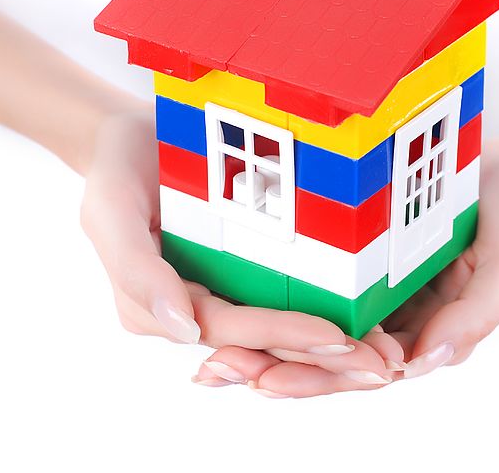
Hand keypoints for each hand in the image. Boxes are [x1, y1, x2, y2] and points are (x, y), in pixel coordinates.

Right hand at [80, 108, 393, 361]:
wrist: (132, 137)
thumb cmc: (116, 173)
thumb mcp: (111, 213)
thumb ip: (138, 271)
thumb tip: (183, 331)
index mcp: (163, 307)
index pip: (231, 328)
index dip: (283, 335)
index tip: (338, 340)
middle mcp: (197, 305)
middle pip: (264, 339)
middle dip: (323, 356)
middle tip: (382, 362)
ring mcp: (222, 285)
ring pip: (282, 322)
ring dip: (334, 341)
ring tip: (387, 347)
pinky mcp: (243, 264)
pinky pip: (286, 288)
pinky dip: (326, 302)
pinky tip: (371, 309)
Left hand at [194, 142, 498, 395]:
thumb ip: (476, 316)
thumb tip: (419, 364)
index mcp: (422, 333)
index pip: (368, 372)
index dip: (320, 379)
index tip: (272, 379)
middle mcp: (388, 321)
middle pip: (326, 359)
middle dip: (273, 368)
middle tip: (218, 369)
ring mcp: (367, 292)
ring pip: (309, 331)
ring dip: (259, 346)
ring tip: (207, 354)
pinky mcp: (350, 259)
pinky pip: (308, 285)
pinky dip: (270, 299)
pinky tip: (226, 303)